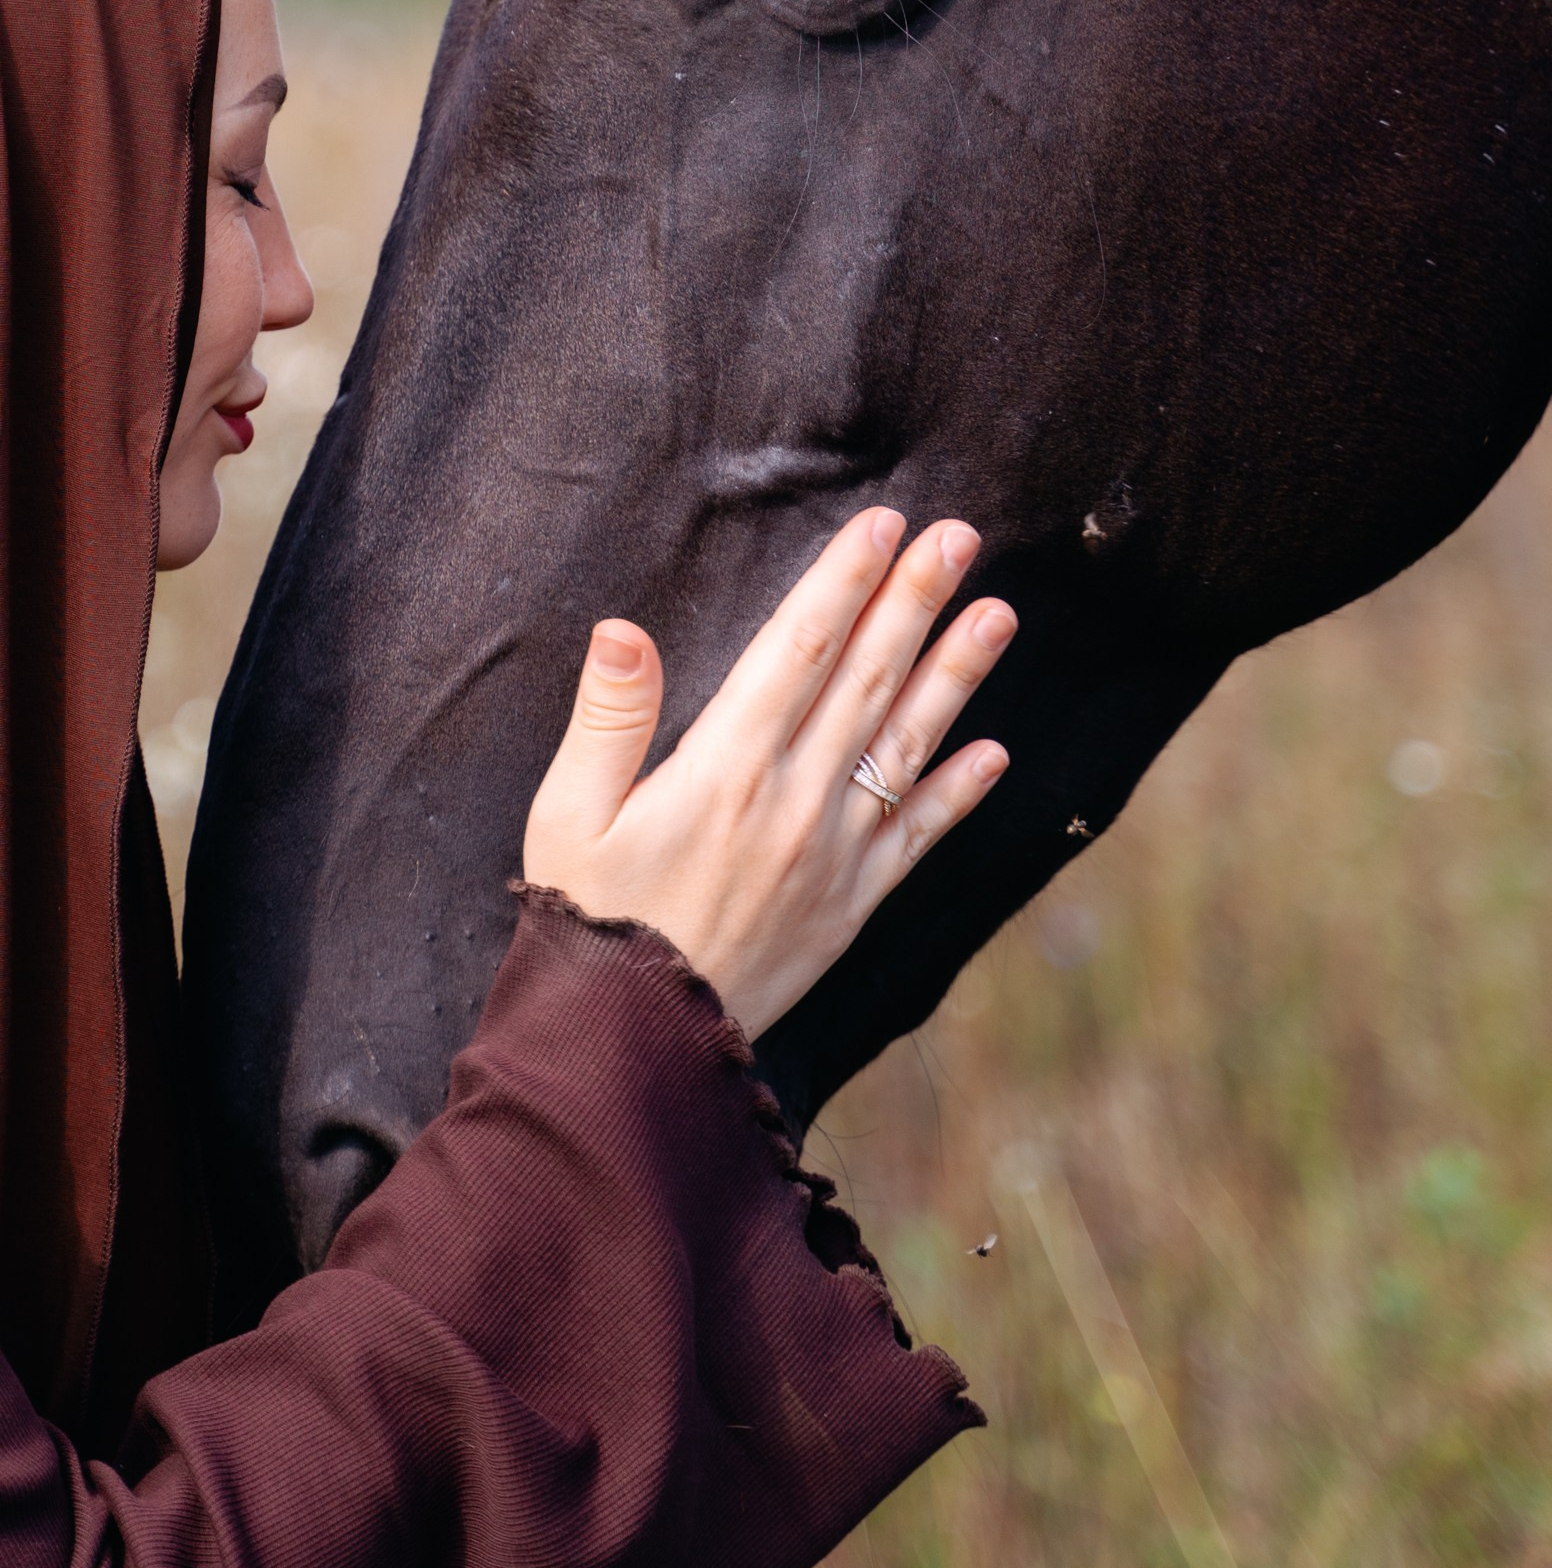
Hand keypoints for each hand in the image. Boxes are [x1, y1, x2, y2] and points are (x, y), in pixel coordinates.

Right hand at [521, 511, 1014, 1044]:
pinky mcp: (849, 905)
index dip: (843, 581)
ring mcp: (832, 855)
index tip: (882, 524)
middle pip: (867, 680)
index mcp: (725, 768)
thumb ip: (608, 717)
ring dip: (955, 676)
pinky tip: (994, 754)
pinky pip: (916, 839)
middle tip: (959, 538)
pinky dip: (957, 794)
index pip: (799, 649)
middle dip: (914, 602)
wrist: (635, 1043)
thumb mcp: (569, 813)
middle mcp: (794, 802)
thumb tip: (625, 628)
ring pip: (906, 746)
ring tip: (999, 614)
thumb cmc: (590, 918)